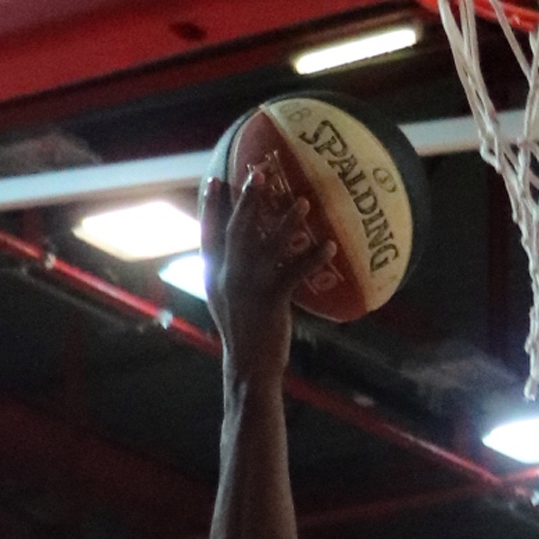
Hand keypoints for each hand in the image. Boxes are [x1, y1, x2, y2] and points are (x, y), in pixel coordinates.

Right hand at [205, 160, 319, 379]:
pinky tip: (329, 244)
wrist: (248, 367)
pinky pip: (294, 273)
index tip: (215, 178)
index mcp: (214, 275)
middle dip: (247, 199)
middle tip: (259, 172)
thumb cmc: (243, 332)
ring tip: (304, 202)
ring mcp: (248, 288)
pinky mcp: (270, 301)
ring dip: (286, 221)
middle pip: (237, 229)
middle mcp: (227, 277)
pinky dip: (313, 257)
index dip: (211, 206)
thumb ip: (229, 272)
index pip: (209, 233)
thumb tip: (243, 246)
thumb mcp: (226, 298)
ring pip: (266, 246)